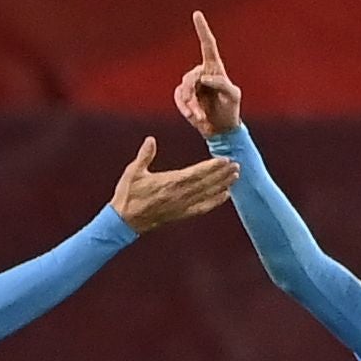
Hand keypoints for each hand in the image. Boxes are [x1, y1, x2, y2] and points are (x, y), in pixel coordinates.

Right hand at [112, 136, 240, 234]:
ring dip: (222, 185)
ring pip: (206, 194)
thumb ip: (145, 155)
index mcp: (169, 182)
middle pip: (206, 183)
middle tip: (237, 166)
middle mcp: (179, 195)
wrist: (124, 221)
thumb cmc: (127, 195)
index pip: (196, 173)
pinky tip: (225, 196)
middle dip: (222, 174)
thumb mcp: (133, 172)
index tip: (225, 160)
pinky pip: (201, 208)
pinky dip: (214, 202)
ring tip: (235, 177)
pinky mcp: (180, 214)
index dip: (212, 167)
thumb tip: (151, 139)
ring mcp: (181, 206)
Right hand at [173, 9, 242, 139]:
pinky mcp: (184, 96)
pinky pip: (179, 98)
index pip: (208, 45)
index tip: (197, 14)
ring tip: (199, 117)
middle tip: (198, 113)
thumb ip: (222, 84)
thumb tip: (205, 78)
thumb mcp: (233, 97)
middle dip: (193, 96)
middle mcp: (202, 73)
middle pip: (191, 77)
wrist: (221, 128)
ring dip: (190, 105)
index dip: (202, 29)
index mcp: (215, 68)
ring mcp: (192, 84)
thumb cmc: (230, 110)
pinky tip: (193, 117)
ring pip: (184, 89)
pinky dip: (184, 108)